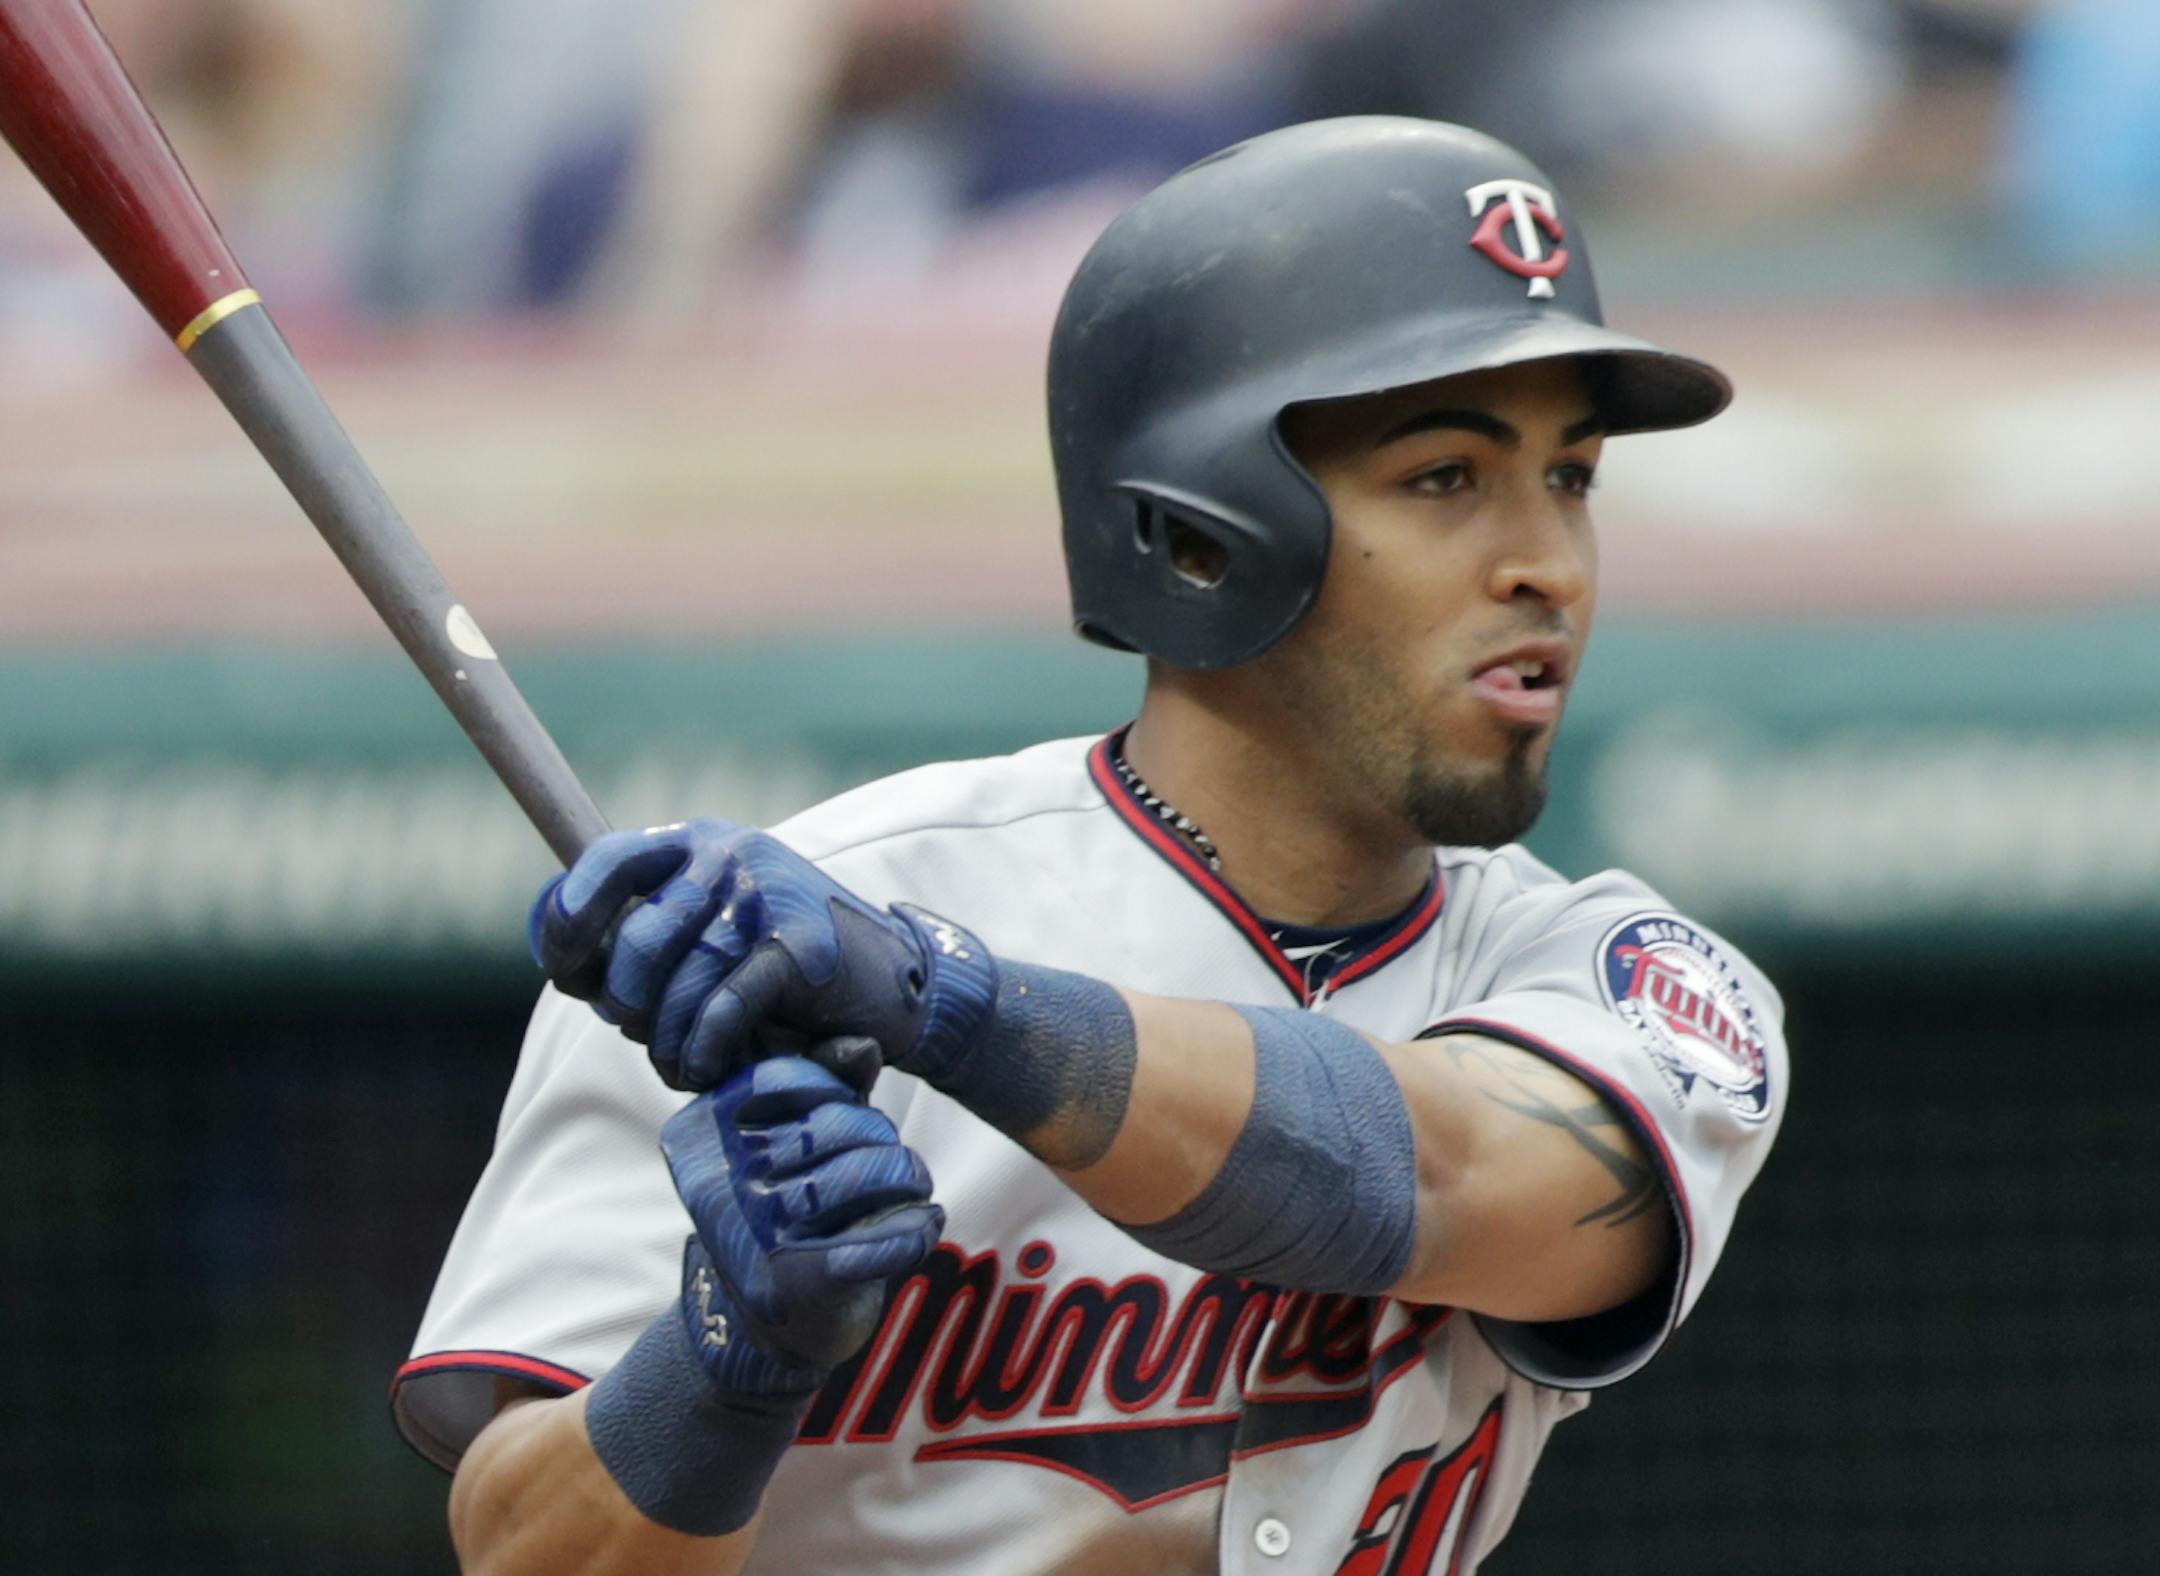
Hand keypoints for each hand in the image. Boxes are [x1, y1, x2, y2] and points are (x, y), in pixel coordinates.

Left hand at [529, 817, 995, 1090]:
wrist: (896, 983)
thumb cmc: (784, 971)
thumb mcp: (713, 930)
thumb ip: (648, 937)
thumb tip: (572, 967)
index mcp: (697, 842)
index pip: (606, 862)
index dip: (570, 922)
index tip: (573, 977)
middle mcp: (728, 853)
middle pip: (634, 943)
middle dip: (630, 1009)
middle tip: (654, 1036)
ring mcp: (764, 894)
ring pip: (676, 988)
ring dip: (671, 1047)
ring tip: (689, 1065)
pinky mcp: (797, 943)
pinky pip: (720, 1011)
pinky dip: (709, 1052)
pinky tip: (718, 1068)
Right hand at [661, 1054, 942, 1389]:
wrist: (775, 1323)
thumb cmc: (792, 1203)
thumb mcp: (800, 1134)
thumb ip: (830, 1081)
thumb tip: (864, 1045)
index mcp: (707, 1132)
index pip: (792, 1078)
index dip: (837, 1091)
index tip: (851, 1115)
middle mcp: (723, 1181)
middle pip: (837, 1125)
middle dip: (880, 1138)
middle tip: (895, 1162)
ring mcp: (760, 1233)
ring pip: (867, 1175)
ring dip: (909, 1178)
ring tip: (915, 1187)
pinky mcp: (803, 1283)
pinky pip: (882, 1242)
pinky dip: (917, 1230)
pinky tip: (929, 1222)